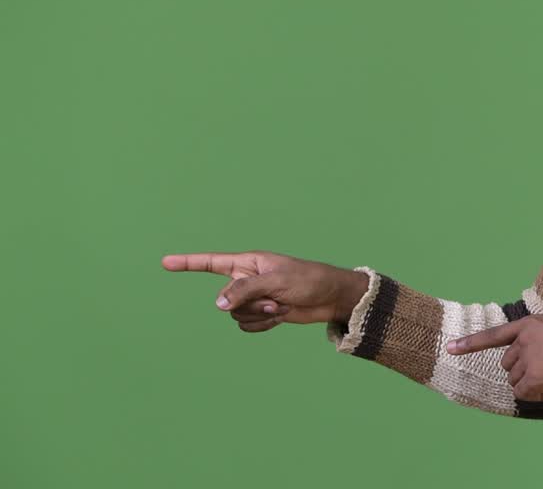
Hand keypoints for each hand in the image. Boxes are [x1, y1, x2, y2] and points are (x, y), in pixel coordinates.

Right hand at [161, 250, 368, 331]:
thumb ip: (245, 290)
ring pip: (236, 316)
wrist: (330, 297)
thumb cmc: (308, 280)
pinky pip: (248, 326)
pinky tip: (281, 316)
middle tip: (276, 299)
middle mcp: (246, 280)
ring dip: (259, 316)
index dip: (188, 263)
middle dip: (250, 304)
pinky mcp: (262, 313)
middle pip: (225, 300)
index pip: (211, 262)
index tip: (165, 263)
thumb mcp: (276, 280)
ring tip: (281, 306)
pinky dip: (264, 325)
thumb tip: (218, 304)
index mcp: (248, 263)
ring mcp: (253, 298)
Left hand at [445, 316, 542, 400]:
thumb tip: (526, 366)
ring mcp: (528, 358)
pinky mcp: (533, 377)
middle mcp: (524, 339)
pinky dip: (536, 395)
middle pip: (508, 364)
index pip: (494, 335)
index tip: (449, 348)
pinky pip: (523, 394)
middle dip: (524, 371)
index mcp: (529, 324)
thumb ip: (538, 341)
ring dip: (531, 383)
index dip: (469, 343)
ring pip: (515, 380)